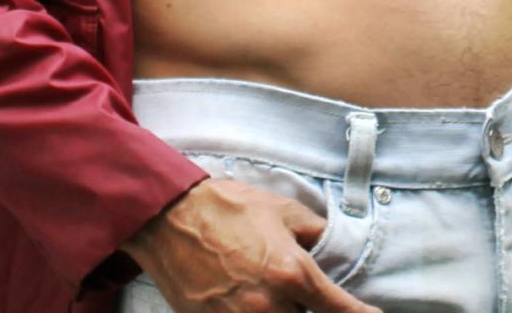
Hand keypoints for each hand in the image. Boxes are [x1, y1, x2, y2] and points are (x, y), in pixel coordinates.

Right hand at [121, 177, 383, 312]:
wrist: (170, 217)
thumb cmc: (227, 209)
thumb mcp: (283, 212)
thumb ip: (315, 233)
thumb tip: (335, 245)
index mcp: (293, 273)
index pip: (341, 310)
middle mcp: (271, 305)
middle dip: (305, 307)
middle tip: (291, 286)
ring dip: (281, 311)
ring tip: (264, 288)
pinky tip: (243, 296)